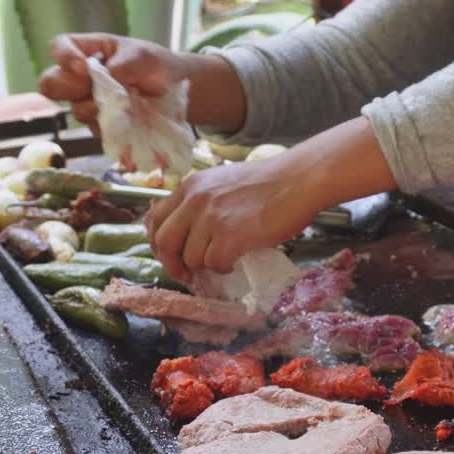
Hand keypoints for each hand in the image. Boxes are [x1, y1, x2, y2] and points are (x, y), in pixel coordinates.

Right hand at [38, 33, 183, 133]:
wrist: (173, 91)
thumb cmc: (154, 64)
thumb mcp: (143, 56)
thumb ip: (123, 64)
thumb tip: (108, 78)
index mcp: (88, 50)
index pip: (59, 47)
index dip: (64, 57)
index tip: (83, 68)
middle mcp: (81, 77)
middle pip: (51, 84)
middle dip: (68, 88)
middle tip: (92, 89)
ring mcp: (88, 102)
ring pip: (76, 110)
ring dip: (100, 108)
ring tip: (129, 103)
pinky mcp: (99, 124)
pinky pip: (95, 128)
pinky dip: (112, 124)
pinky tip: (131, 117)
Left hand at [146, 117, 398, 281]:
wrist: (298, 180)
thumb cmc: (269, 184)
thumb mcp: (223, 184)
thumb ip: (201, 202)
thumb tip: (189, 233)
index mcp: (190, 187)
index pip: (154, 218)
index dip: (157, 243)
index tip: (171, 255)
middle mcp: (194, 200)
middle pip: (164, 242)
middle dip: (172, 264)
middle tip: (187, 273)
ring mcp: (211, 218)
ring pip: (191, 257)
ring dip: (205, 266)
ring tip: (224, 259)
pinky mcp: (230, 235)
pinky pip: (214, 264)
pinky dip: (224, 267)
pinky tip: (237, 259)